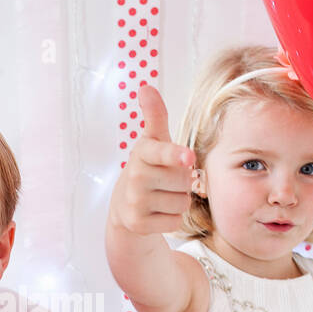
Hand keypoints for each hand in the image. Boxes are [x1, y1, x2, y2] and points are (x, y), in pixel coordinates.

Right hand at [107, 84, 197, 235]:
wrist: (124, 205)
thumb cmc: (148, 167)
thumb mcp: (152, 142)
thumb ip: (154, 116)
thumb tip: (146, 87)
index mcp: (143, 153)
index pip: (162, 152)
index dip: (176, 155)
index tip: (188, 158)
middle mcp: (136, 177)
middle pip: (184, 180)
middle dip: (182, 182)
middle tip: (166, 180)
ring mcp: (135, 202)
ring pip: (182, 202)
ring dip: (178, 201)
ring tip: (162, 196)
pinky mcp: (138, 224)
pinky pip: (175, 221)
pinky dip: (171, 218)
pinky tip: (157, 212)